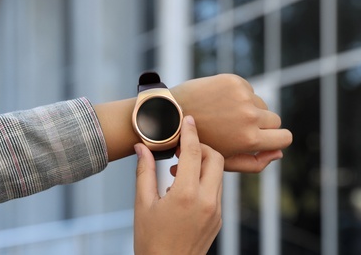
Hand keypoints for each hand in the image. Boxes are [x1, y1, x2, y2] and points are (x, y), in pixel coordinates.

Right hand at [133, 116, 223, 254]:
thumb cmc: (150, 240)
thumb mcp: (142, 204)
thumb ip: (144, 172)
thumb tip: (141, 147)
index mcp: (185, 194)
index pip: (193, 152)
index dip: (191, 132)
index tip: (188, 120)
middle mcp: (206, 201)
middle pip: (215, 158)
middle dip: (201, 147)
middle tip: (181, 149)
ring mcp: (216, 211)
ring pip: (218, 175)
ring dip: (203, 165)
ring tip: (177, 171)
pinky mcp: (219, 219)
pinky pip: (217, 191)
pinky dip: (204, 182)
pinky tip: (184, 190)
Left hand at [169, 74, 289, 171]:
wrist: (171, 115)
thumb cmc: (199, 143)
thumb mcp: (225, 161)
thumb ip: (254, 163)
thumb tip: (279, 153)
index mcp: (249, 139)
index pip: (285, 138)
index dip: (279, 140)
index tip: (268, 139)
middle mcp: (249, 116)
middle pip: (275, 120)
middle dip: (263, 126)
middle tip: (240, 129)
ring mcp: (243, 96)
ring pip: (262, 105)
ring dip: (250, 110)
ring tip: (226, 117)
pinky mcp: (235, 81)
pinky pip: (249, 91)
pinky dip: (239, 97)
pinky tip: (220, 104)